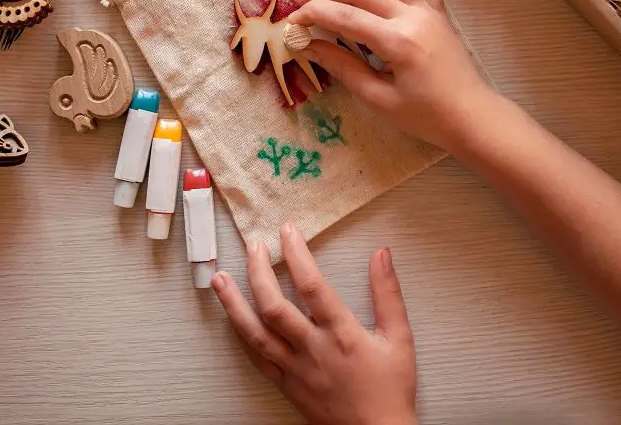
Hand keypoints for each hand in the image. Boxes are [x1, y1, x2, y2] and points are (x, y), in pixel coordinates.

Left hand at [211, 222, 417, 424]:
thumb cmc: (390, 389)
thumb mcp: (400, 338)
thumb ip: (388, 293)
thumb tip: (381, 255)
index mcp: (342, 333)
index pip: (312, 285)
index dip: (297, 253)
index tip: (288, 230)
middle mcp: (313, 349)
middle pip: (274, 306)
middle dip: (258, 271)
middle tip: (252, 245)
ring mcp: (295, 369)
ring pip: (255, 333)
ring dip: (234, 304)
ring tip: (220, 278)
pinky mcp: (286, 386)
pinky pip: (257, 359)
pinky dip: (241, 336)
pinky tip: (232, 318)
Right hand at [289, 0, 495, 153]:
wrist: (472, 116)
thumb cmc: (427, 116)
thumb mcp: (380, 100)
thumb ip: (345, 69)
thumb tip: (311, 46)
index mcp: (399, 42)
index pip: (346, 17)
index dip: (314, 14)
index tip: (292, 20)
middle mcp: (414, 17)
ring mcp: (430, 10)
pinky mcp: (439, 11)